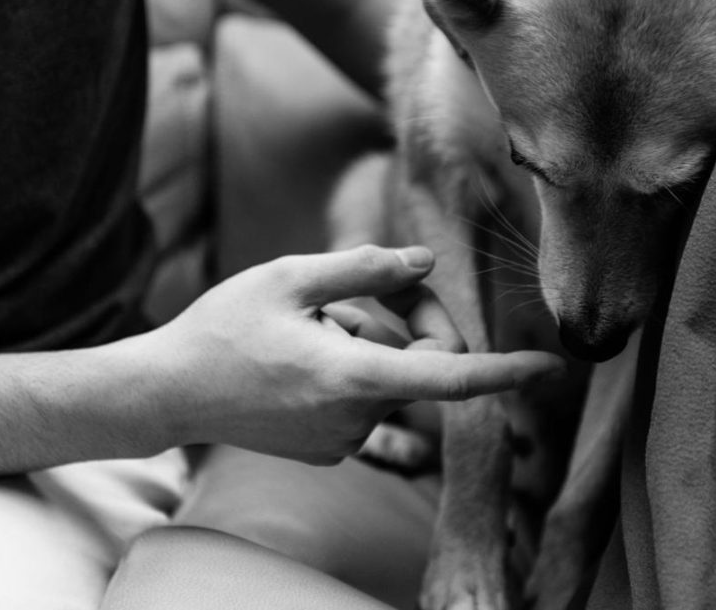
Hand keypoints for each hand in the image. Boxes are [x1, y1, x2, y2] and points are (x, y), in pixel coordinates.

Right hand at [112, 245, 564, 464]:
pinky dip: (348, 372)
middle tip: (352, 294)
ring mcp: (340, 442)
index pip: (448, 378)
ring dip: (367, 345)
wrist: (167, 392)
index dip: (503, 371)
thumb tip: (427, 264)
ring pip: (386, 379)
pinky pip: (362, 401)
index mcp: (351, 377)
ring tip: (307, 326)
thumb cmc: (223, 328)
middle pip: (414, 363)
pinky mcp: (327, 452)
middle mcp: (353, 419)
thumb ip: (367, 270)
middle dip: (401, 324)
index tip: (549, 365)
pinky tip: (299, 357)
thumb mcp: (291, 277)